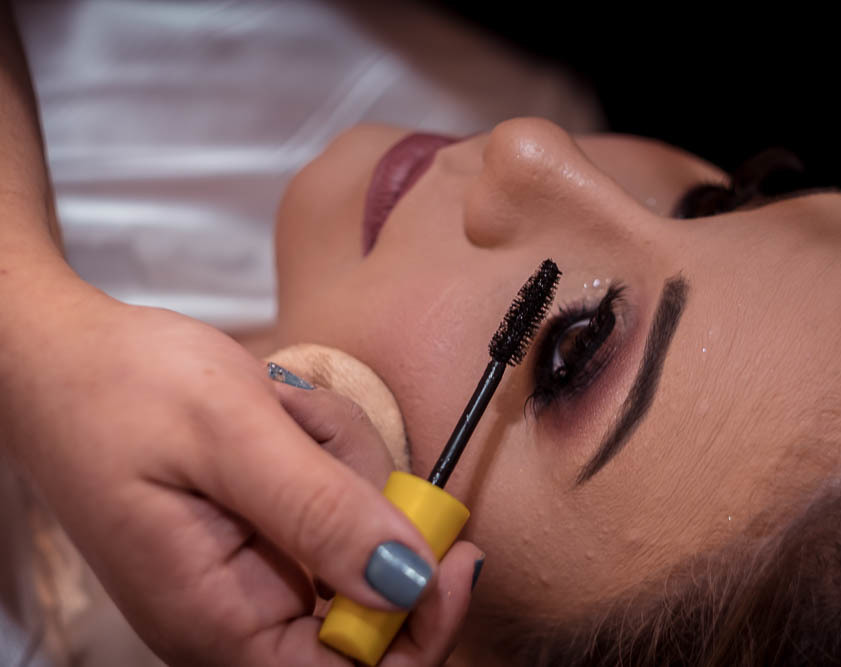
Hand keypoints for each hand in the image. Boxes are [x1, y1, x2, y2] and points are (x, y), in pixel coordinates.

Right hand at [1, 290, 479, 665]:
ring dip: (341, 467)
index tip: (454, 558)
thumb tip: (409, 584)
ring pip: (355, 545)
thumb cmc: (120, 388)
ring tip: (281, 412)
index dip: (417, 633)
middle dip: (370, 515)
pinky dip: (328, 457)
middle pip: (364, 607)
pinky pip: (333, 509)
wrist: (63, 355)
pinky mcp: (262, 532)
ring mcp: (251, 572)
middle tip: (324, 436)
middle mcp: (236, 614)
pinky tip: (283, 417)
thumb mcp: (230, 434)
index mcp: (218, 619)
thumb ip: (320, 513)